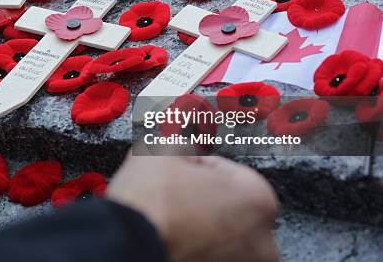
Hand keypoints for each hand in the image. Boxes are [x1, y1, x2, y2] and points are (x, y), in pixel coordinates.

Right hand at [108, 153, 278, 261]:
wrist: (129, 244)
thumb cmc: (151, 207)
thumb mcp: (162, 152)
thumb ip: (178, 143)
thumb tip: (177, 141)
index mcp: (258, 200)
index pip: (226, 170)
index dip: (196, 166)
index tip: (180, 170)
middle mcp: (262, 241)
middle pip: (228, 206)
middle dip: (203, 198)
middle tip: (174, 194)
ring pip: (221, 235)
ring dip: (201, 225)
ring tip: (171, 218)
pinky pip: (210, 255)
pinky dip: (196, 247)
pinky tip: (173, 237)